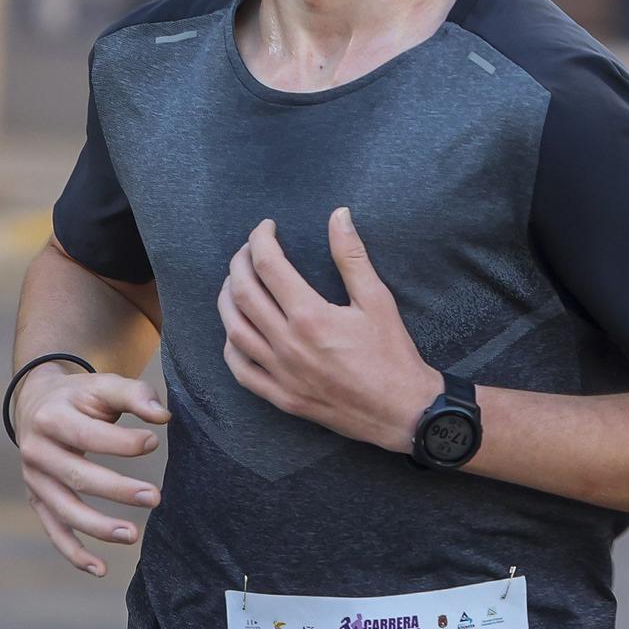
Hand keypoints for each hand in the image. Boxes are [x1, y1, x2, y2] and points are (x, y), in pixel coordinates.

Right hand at [12, 366, 168, 576]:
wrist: (35, 403)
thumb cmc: (78, 396)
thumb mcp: (102, 385)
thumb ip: (135, 394)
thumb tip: (165, 417)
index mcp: (51, 418)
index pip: (88, 436)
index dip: (122, 442)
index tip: (154, 441)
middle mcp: (35, 451)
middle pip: (77, 477)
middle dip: (117, 490)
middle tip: (155, 497)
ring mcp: (34, 480)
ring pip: (64, 511)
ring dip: (98, 527)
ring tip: (133, 535)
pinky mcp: (37, 500)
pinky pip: (54, 531)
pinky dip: (74, 554)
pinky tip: (100, 569)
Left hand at [217, 208, 440, 452]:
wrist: (401, 412)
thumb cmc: (392, 355)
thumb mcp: (377, 299)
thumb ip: (352, 256)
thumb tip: (338, 215)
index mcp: (309, 315)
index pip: (268, 265)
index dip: (260, 239)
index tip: (267, 228)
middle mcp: (287, 344)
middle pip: (242, 293)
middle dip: (239, 263)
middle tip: (248, 250)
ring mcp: (280, 373)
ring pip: (233, 330)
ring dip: (227, 299)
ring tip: (235, 282)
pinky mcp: (281, 397)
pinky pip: (241, 370)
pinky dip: (231, 346)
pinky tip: (235, 331)